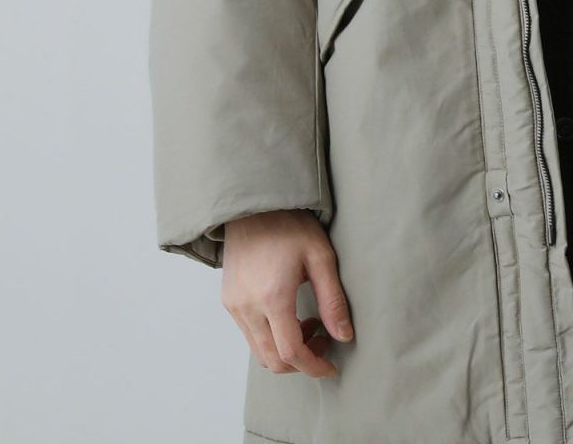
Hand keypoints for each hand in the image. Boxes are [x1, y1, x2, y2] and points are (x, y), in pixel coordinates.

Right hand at [221, 209, 353, 375]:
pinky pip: (249, 335)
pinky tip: (289, 315)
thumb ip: (333, 299)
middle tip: (323, 340)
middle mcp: (247, 307)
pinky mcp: (228, 301)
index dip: (313, 366)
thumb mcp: (320, 256)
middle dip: (301, 362)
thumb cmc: (290, 225)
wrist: (254, 205)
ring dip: (285, 350)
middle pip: (273, 360)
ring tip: (309, 324)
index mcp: (272, 297)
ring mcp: (234, 306)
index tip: (331, 366)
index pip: (291, 352)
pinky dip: (270, 338)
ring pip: (259, 351)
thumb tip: (344, 336)